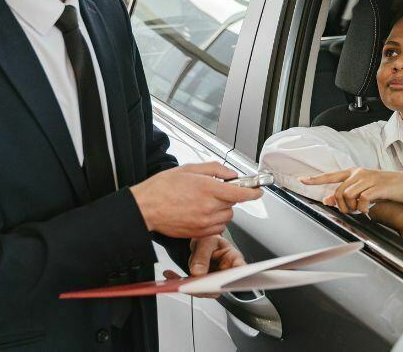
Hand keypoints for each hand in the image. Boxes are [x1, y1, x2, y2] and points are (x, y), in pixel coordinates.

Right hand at [130, 162, 261, 237]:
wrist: (145, 208)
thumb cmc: (162, 188)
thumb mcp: (189, 169)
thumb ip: (215, 170)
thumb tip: (231, 174)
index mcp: (208, 189)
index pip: (241, 193)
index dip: (253, 192)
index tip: (258, 190)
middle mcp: (208, 207)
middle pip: (234, 205)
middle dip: (228, 198)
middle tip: (213, 191)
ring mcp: (204, 223)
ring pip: (227, 218)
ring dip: (222, 210)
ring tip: (204, 202)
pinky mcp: (198, 233)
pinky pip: (217, 229)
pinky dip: (215, 222)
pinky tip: (201, 213)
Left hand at [162, 235, 245, 298]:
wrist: (202, 241)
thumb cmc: (210, 239)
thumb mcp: (207, 241)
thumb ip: (203, 256)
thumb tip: (197, 273)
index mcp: (234, 259)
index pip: (240, 271)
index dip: (236, 279)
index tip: (226, 282)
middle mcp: (226, 273)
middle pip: (219, 286)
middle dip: (203, 287)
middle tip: (191, 284)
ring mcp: (214, 280)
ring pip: (204, 290)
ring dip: (188, 286)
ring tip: (174, 279)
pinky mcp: (202, 283)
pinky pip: (192, 287)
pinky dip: (180, 282)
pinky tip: (170, 275)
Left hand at [300, 168, 402, 213]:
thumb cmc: (385, 187)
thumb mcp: (364, 190)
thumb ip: (346, 194)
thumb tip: (327, 200)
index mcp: (354, 172)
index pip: (331, 175)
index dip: (316, 179)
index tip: (302, 180)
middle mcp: (359, 173)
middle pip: (338, 191)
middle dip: (341, 205)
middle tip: (351, 211)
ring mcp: (368, 179)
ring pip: (348, 195)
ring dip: (351, 208)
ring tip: (360, 210)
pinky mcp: (377, 187)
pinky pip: (361, 200)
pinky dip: (362, 208)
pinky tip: (367, 210)